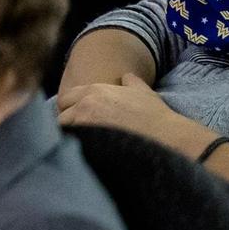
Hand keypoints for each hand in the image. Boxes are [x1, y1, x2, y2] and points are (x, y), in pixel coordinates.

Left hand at [58, 74, 198, 147]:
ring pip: (64, 130)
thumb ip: (131, 82)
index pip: (66, 98)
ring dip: (69, 136)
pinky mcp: (88, 142)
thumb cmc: (155, 116)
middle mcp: (85, 104)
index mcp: (94, 91)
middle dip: (67, 122)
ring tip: (80, 143)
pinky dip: (73, 147)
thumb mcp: (143, 92)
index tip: (77, 118)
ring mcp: (85, 123)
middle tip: (78, 133)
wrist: (167, 137)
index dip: (70, 108)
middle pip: (61, 115)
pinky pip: (70, 144)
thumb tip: (126, 77)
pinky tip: (83, 152)